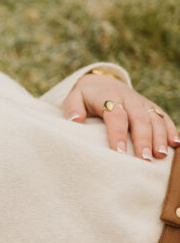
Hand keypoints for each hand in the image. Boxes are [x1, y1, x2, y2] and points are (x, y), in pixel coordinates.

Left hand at [63, 73, 177, 159]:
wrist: (102, 83)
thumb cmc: (85, 97)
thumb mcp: (74, 98)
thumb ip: (72, 108)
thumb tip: (75, 120)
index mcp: (109, 96)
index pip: (115, 115)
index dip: (118, 133)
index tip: (119, 152)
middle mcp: (129, 99)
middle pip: (139, 119)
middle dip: (143, 140)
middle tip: (145, 159)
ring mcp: (142, 103)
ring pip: (154, 119)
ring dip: (159, 137)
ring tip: (160, 156)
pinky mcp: (150, 107)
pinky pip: (163, 117)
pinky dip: (171, 129)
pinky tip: (175, 144)